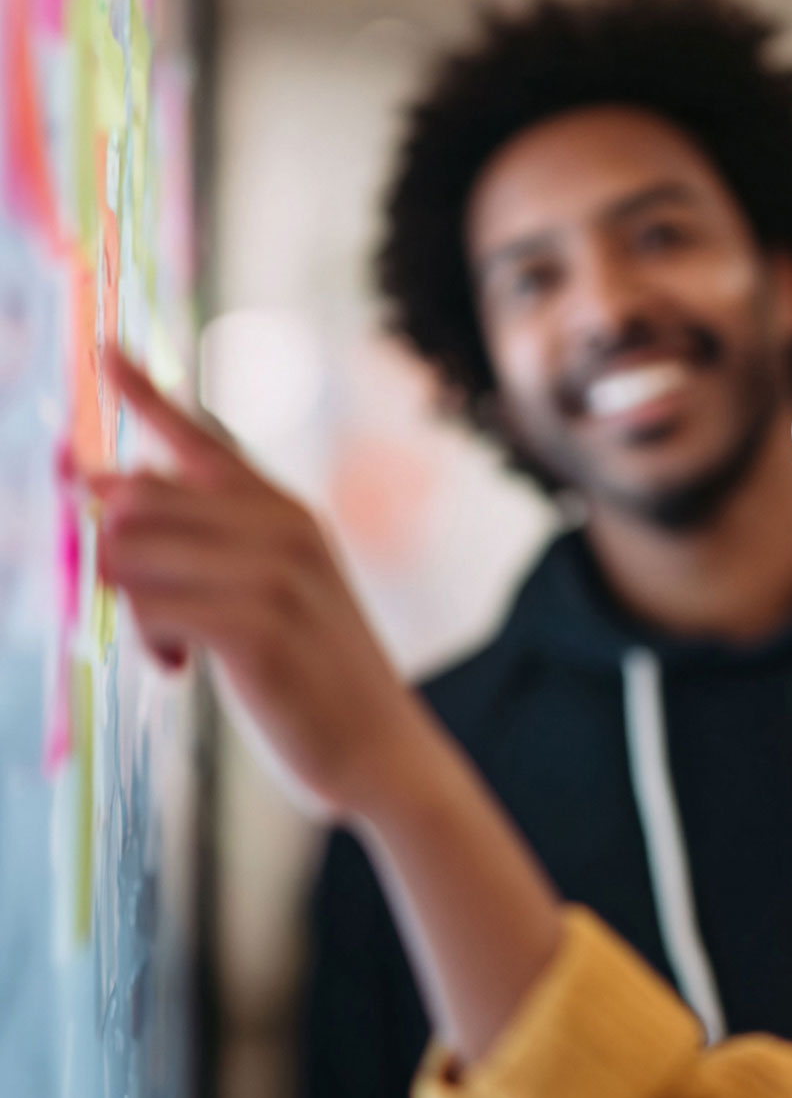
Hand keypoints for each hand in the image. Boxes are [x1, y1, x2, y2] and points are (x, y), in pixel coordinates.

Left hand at [88, 346, 427, 816]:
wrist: (380, 748)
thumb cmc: (316, 675)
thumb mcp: (276, 591)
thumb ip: (209, 541)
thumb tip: (107, 492)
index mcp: (288, 513)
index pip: (204, 439)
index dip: (147, 393)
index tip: (105, 349)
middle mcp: (283, 528)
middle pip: (140, 499)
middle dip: (118, 556)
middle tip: (151, 614)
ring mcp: (274, 574)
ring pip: (133, 555)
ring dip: (133, 608)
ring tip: (175, 650)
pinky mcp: (256, 625)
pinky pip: (148, 607)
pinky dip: (149, 641)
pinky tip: (181, 669)